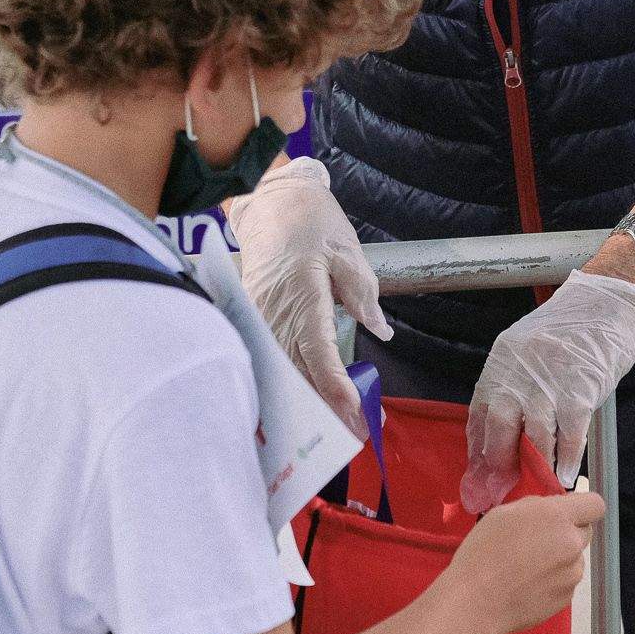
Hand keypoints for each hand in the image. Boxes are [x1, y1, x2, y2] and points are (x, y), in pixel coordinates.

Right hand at [225, 158, 390, 439]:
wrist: (269, 200)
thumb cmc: (311, 222)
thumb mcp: (348, 251)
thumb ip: (363, 293)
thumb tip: (380, 329)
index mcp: (303, 292)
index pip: (318, 350)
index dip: (334, 385)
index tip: (354, 410)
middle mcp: (276, 310)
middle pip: (298, 371)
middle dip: (327, 407)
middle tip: (358, 433)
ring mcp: (261, 316)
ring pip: (282, 371)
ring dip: (309, 402)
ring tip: (339, 427)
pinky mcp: (254, 318)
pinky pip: (270, 358)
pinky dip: (289, 384)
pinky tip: (307, 404)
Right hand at [445, 491, 604, 633]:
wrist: (476, 600)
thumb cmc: (483, 552)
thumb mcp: (505, 513)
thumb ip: (537, 507)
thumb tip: (553, 508)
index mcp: (557, 517)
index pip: (595, 505)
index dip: (583, 507)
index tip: (567, 513)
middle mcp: (572, 544)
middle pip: (585, 531)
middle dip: (568, 532)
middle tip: (539, 540)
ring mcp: (572, 574)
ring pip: (574, 558)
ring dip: (560, 558)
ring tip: (527, 568)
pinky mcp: (566, 598)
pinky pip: (566, 581)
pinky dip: (552, 581)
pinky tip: (527, 585)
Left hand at [460, 270, 634, 512]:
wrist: (606, 300)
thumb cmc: (569, 328)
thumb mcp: (527, 349)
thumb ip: (514, 385)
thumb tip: (507, 431)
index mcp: (500, 364)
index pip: (479, 414)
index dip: (479, 450)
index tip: (480, 475)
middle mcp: (518, 374)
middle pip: (499, 429)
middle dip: (501, 464)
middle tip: (507, 488)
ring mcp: (549, 383)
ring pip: (534, 437)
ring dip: (537, 467)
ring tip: (539, 486)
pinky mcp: (580, 388)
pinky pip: (570, 433)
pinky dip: (568, 458)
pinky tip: (568, 475)